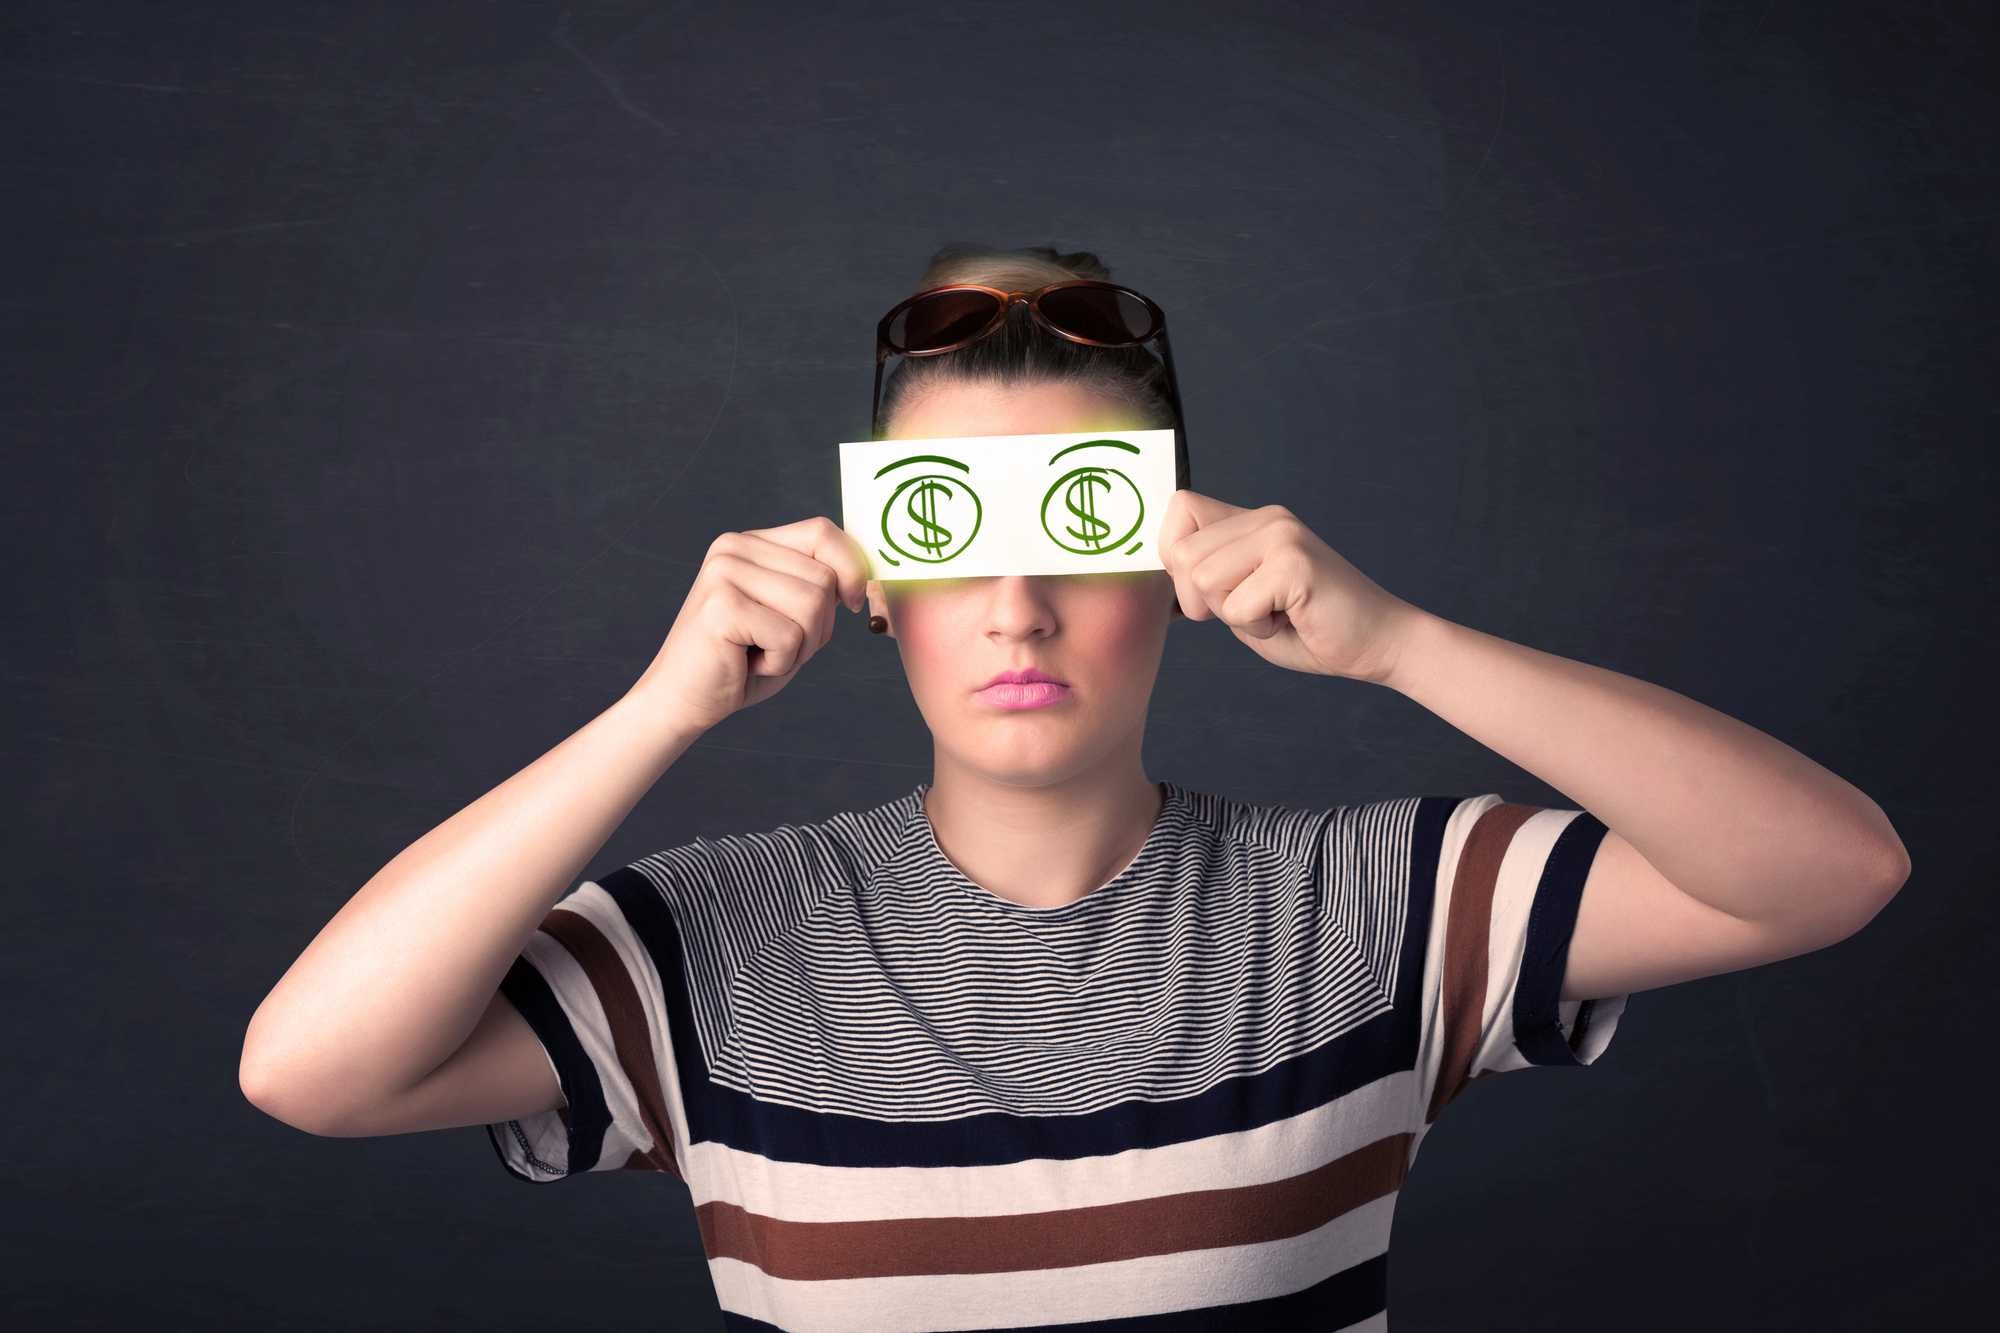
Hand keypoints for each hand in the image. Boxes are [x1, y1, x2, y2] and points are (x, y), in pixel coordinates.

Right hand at [632, 517, 867, 731]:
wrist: (683, 701)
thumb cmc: (742, 662)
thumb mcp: (790, 615)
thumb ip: (820, 586)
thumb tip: (866, 573)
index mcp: (751, 543)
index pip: (822, 531)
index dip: (852, 569)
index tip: (851, 604)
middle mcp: (734, 548)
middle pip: (825, 577)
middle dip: (820, 627)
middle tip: (778, 646)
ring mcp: (724, 573)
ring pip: (814, 606)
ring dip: (801, 647)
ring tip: (762, 653)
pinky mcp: (721, 607)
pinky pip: (790, 637)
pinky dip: (780, 663)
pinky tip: (747, 664)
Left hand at [1159, 491, 1417, 682]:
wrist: (1380, 643)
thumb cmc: (1308, 628)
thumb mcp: (1244, 599)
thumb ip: (1207, 579)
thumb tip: (1162, 569)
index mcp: (1252, 520)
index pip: (1180, 508)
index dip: (1173, 555)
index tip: (1204, 591)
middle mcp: (1267, 518)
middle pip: (1182, 554)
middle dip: (1201, 601)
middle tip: (1249, 610)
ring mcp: (1282, 536)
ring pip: (1203, 579)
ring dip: (1232, 615)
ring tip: (1274, 613)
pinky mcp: (1294, 564)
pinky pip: (1236, 607)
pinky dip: (1257, 628)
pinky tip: (1291, 620)